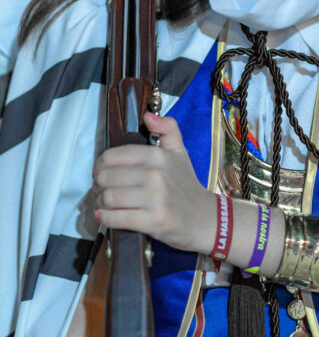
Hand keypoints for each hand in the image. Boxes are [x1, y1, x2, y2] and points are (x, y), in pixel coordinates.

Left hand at [93, 112, 215, 250]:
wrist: (203, 218)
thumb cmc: (186, 184)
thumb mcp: (179, 152)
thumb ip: (167, 129)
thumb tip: (147, 115)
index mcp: (158, 156)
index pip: (111, 156)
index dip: (99, 166)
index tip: (101, 173)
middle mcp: (156, 175)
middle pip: (106, 177)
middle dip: (97, 186)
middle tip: (100, 191)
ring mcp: (155, 199)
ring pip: (108, 198)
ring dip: (99, 203)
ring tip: (102, 204)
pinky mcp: (152, 222)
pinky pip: (115, 218)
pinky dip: (104, 218)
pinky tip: (105, 216)